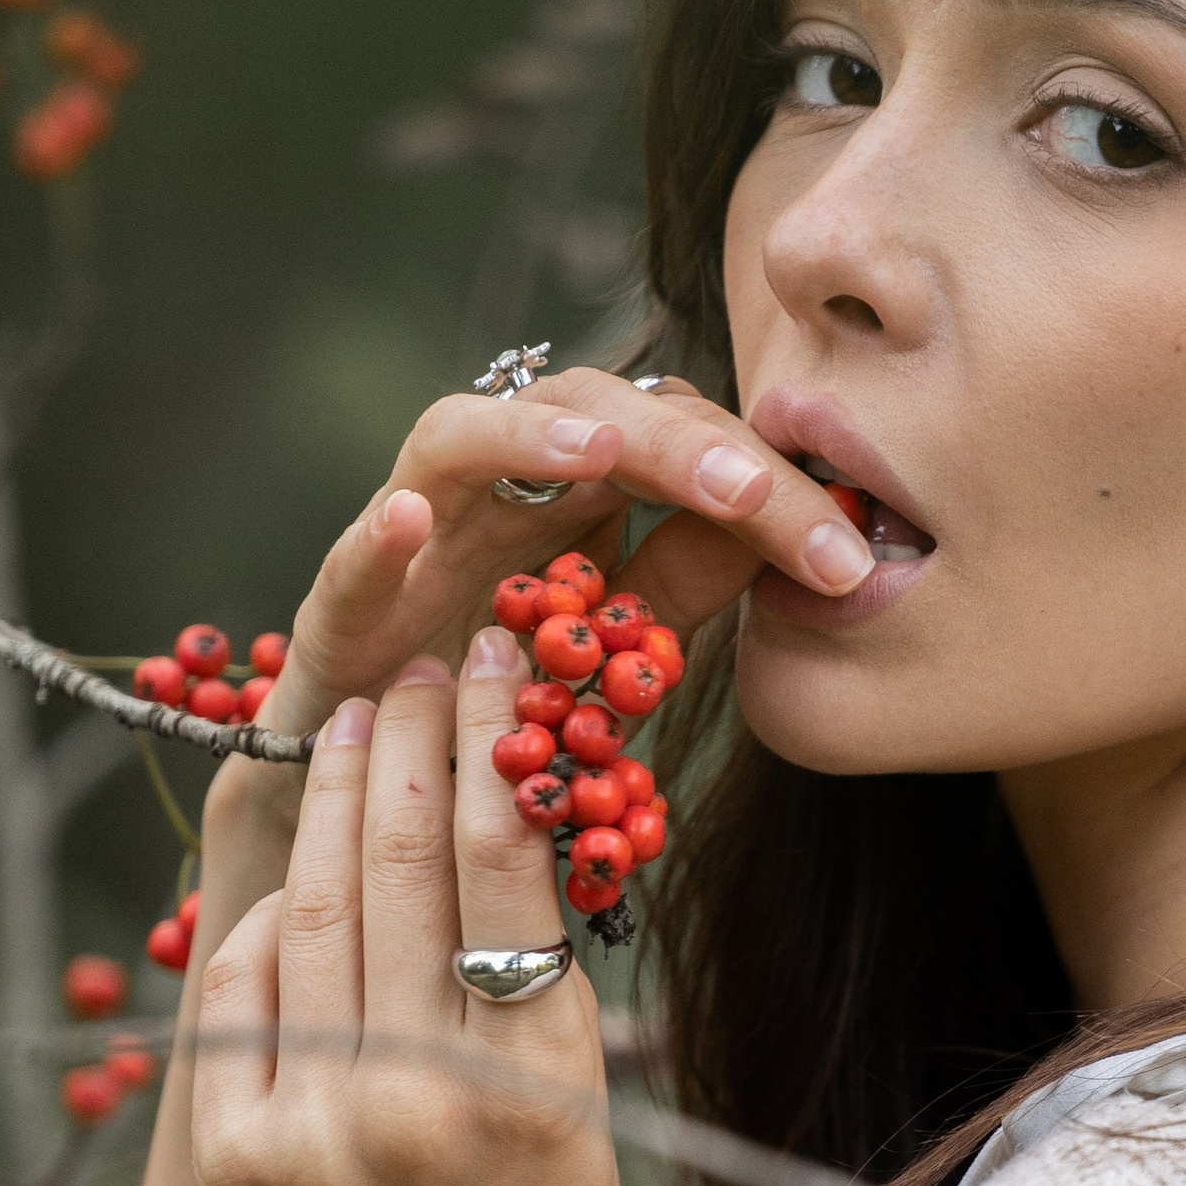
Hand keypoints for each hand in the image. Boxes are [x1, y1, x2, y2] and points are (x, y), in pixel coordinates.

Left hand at [191, 635, 613, 1185]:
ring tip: (355, 724)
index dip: (494, 745)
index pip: (504, 870)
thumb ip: (538, 972)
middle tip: (419, 666)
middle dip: (407, 742)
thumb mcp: (579, 1103)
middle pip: (400, 869)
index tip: (496, 664)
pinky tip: (302, 862)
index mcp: (531, 1090)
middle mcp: (417, 1103)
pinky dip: (272, 914)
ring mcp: (312, 1128)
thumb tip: (503, 800)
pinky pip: (242, 990)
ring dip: (333, 800)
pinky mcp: (234, 1150)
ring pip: (313, 913)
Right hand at [260, 362, 872, 741]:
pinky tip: (411, 520)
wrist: (380, 769)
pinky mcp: (342, 593)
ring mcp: (415, 525)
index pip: (681, 439)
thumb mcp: (616, 640)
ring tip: (605, 456)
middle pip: (593, 417)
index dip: (763, 482)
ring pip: (463, 437)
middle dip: (681, 449)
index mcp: (578, 483)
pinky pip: (358, 549)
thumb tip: (803, 541)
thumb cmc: (500, 687)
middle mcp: (498, 481)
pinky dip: (383, 530)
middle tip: (755, 492)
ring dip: (535, 439)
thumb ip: (690, 584)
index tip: (844, 551)